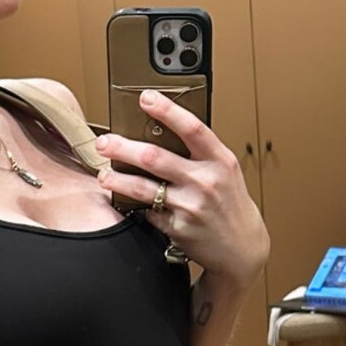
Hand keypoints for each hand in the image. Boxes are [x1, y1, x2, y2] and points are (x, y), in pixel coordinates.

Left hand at [94, 90, 268, 282]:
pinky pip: (148, 212)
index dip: (167, 111)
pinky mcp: (178, 228)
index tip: (145, 97)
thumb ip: (199, 153)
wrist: (241, 248)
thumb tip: (160, 129)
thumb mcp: (225, 171)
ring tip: (103, 175)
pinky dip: (136, 206)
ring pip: (143, 188)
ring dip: (117, 179)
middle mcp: (206, 181)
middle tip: (104, 143)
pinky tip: (127, 201)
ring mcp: (191, 206)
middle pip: (155, 157)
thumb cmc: (229, 203)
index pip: (191, 128)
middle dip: (123, 148)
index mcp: (220, 160)